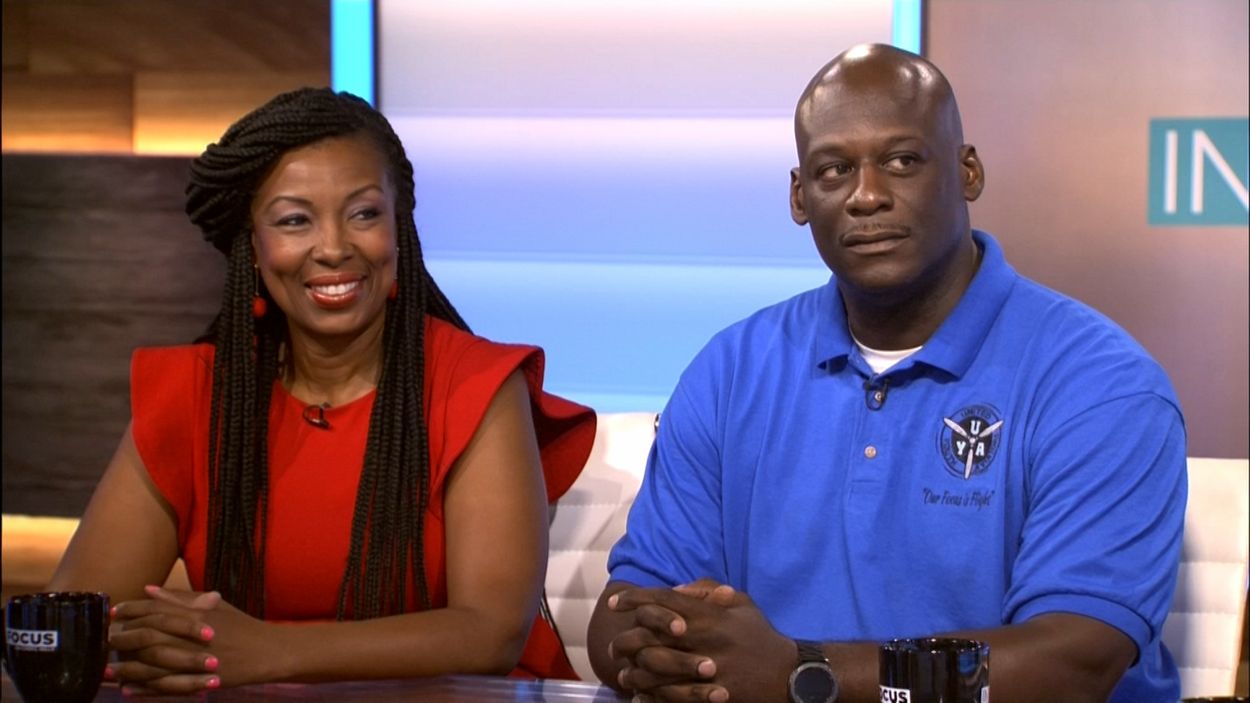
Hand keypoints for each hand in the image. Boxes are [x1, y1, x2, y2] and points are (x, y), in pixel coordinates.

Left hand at [110, 585, 269, 693]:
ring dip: (126, 669)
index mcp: (196, 614)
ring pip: (152, 665)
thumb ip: (181, 598)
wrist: (267, 651)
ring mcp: (196, 660)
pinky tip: (128, 690)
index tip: (113, 612)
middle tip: (102, 641)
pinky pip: (165, 687)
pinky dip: (145, 689)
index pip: (156, 609)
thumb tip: (149, 589)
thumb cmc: (240, 625)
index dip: (132, 610)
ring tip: (105, 671)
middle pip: (148, 637)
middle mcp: (193, 636)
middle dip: (122, 639)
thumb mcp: (214, 605)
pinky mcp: (200, 680)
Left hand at [609, 580, 792, 702]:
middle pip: (650, 635)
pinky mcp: (706, 695)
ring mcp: (704, 670)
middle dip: (626, 638)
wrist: (788, 676)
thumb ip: (707, 590)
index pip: (662, 600)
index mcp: (709, 615)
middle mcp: (703, 640)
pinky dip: (649, 695)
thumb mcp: (741, 603)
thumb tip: (673, 589)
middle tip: (615, 644)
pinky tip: (640, 694)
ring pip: (653, 668)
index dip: (634, 599)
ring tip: (624, 671)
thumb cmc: (759, 635)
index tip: (615, 603)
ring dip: (633, 670)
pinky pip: (668, 696)